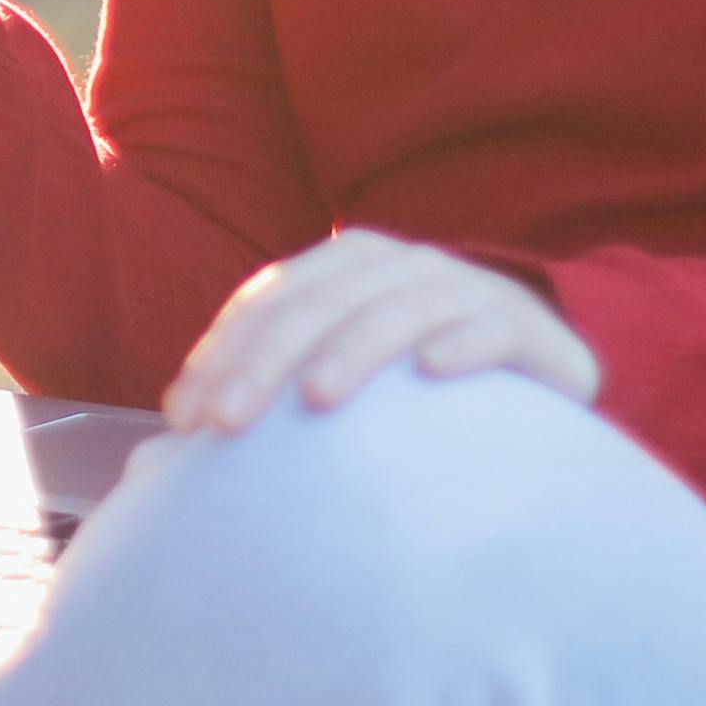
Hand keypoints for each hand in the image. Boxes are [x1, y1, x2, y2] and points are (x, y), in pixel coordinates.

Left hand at [164, 228, 601, 432]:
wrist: (537, 384)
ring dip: (355, 351)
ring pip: (398, 310)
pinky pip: (491, 330)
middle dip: (265, 360)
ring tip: (317, 399)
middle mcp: (403, 266)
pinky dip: (462, 345)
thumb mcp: (339, 374)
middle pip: (322, 304)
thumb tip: (168, 440)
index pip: (270, 299)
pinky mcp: (526, 326)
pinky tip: (431, 373)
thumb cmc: (415, 393)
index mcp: (347, 265)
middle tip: (225, 425)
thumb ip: (270, 385)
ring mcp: (467, 290)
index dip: (220, 352)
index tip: (181, 418)